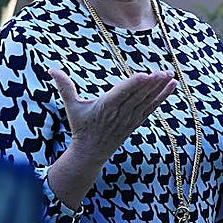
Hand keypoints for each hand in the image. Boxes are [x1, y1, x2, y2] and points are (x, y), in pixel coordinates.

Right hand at [48, 67, 176, 161]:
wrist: (90, 153)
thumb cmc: (80, 127)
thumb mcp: (71, 107)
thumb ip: (64, 87)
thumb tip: (51, 69)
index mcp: (105, 107)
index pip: (121, 94)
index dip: (133, 85)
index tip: (144, 75)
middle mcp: (119, 113)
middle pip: (138, 96)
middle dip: (152, 84)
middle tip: (164, 71)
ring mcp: (130, 118)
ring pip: (147, 101)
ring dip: (160, 88)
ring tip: (170, 75)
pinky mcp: (136, 122)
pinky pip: (151, 108)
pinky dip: (162, 97)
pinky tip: (171, 86)